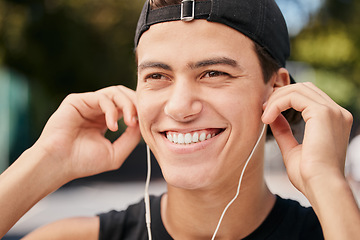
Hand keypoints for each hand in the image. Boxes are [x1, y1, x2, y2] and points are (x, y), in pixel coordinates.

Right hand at [35, 85, 140, 180]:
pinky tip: (112, 126)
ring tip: (129, 123)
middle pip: (124, 95)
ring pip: (115, 92)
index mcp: (105, 120)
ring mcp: (87, 104)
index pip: (128, 106)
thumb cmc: (83, 162)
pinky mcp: (77, 100)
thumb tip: (142, 123)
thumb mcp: (116, 153)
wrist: (58, 164)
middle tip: (139, 120)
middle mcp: (97, 110)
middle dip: (136, 105)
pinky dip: (112, 110)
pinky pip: (102, 97)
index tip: (146, 125)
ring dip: (127, 105)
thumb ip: (131, 138)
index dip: (139, 112)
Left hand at [262, 82, 352, 196]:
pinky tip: (268, 118)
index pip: (308, 96)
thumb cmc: (309, 175)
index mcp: (333, 120)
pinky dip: (277, 103)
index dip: (285, 99)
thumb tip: (273, 117)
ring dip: (276, 99)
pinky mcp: (323, 113)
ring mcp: (332, 111)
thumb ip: (284, 131)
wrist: (320, 187)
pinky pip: (294, 96)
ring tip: (264, 115)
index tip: (267, 112)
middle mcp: (337, 112)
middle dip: (280, 95)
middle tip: (263, 110)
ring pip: (298, 89)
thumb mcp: (292, 149)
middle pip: (303, 88)